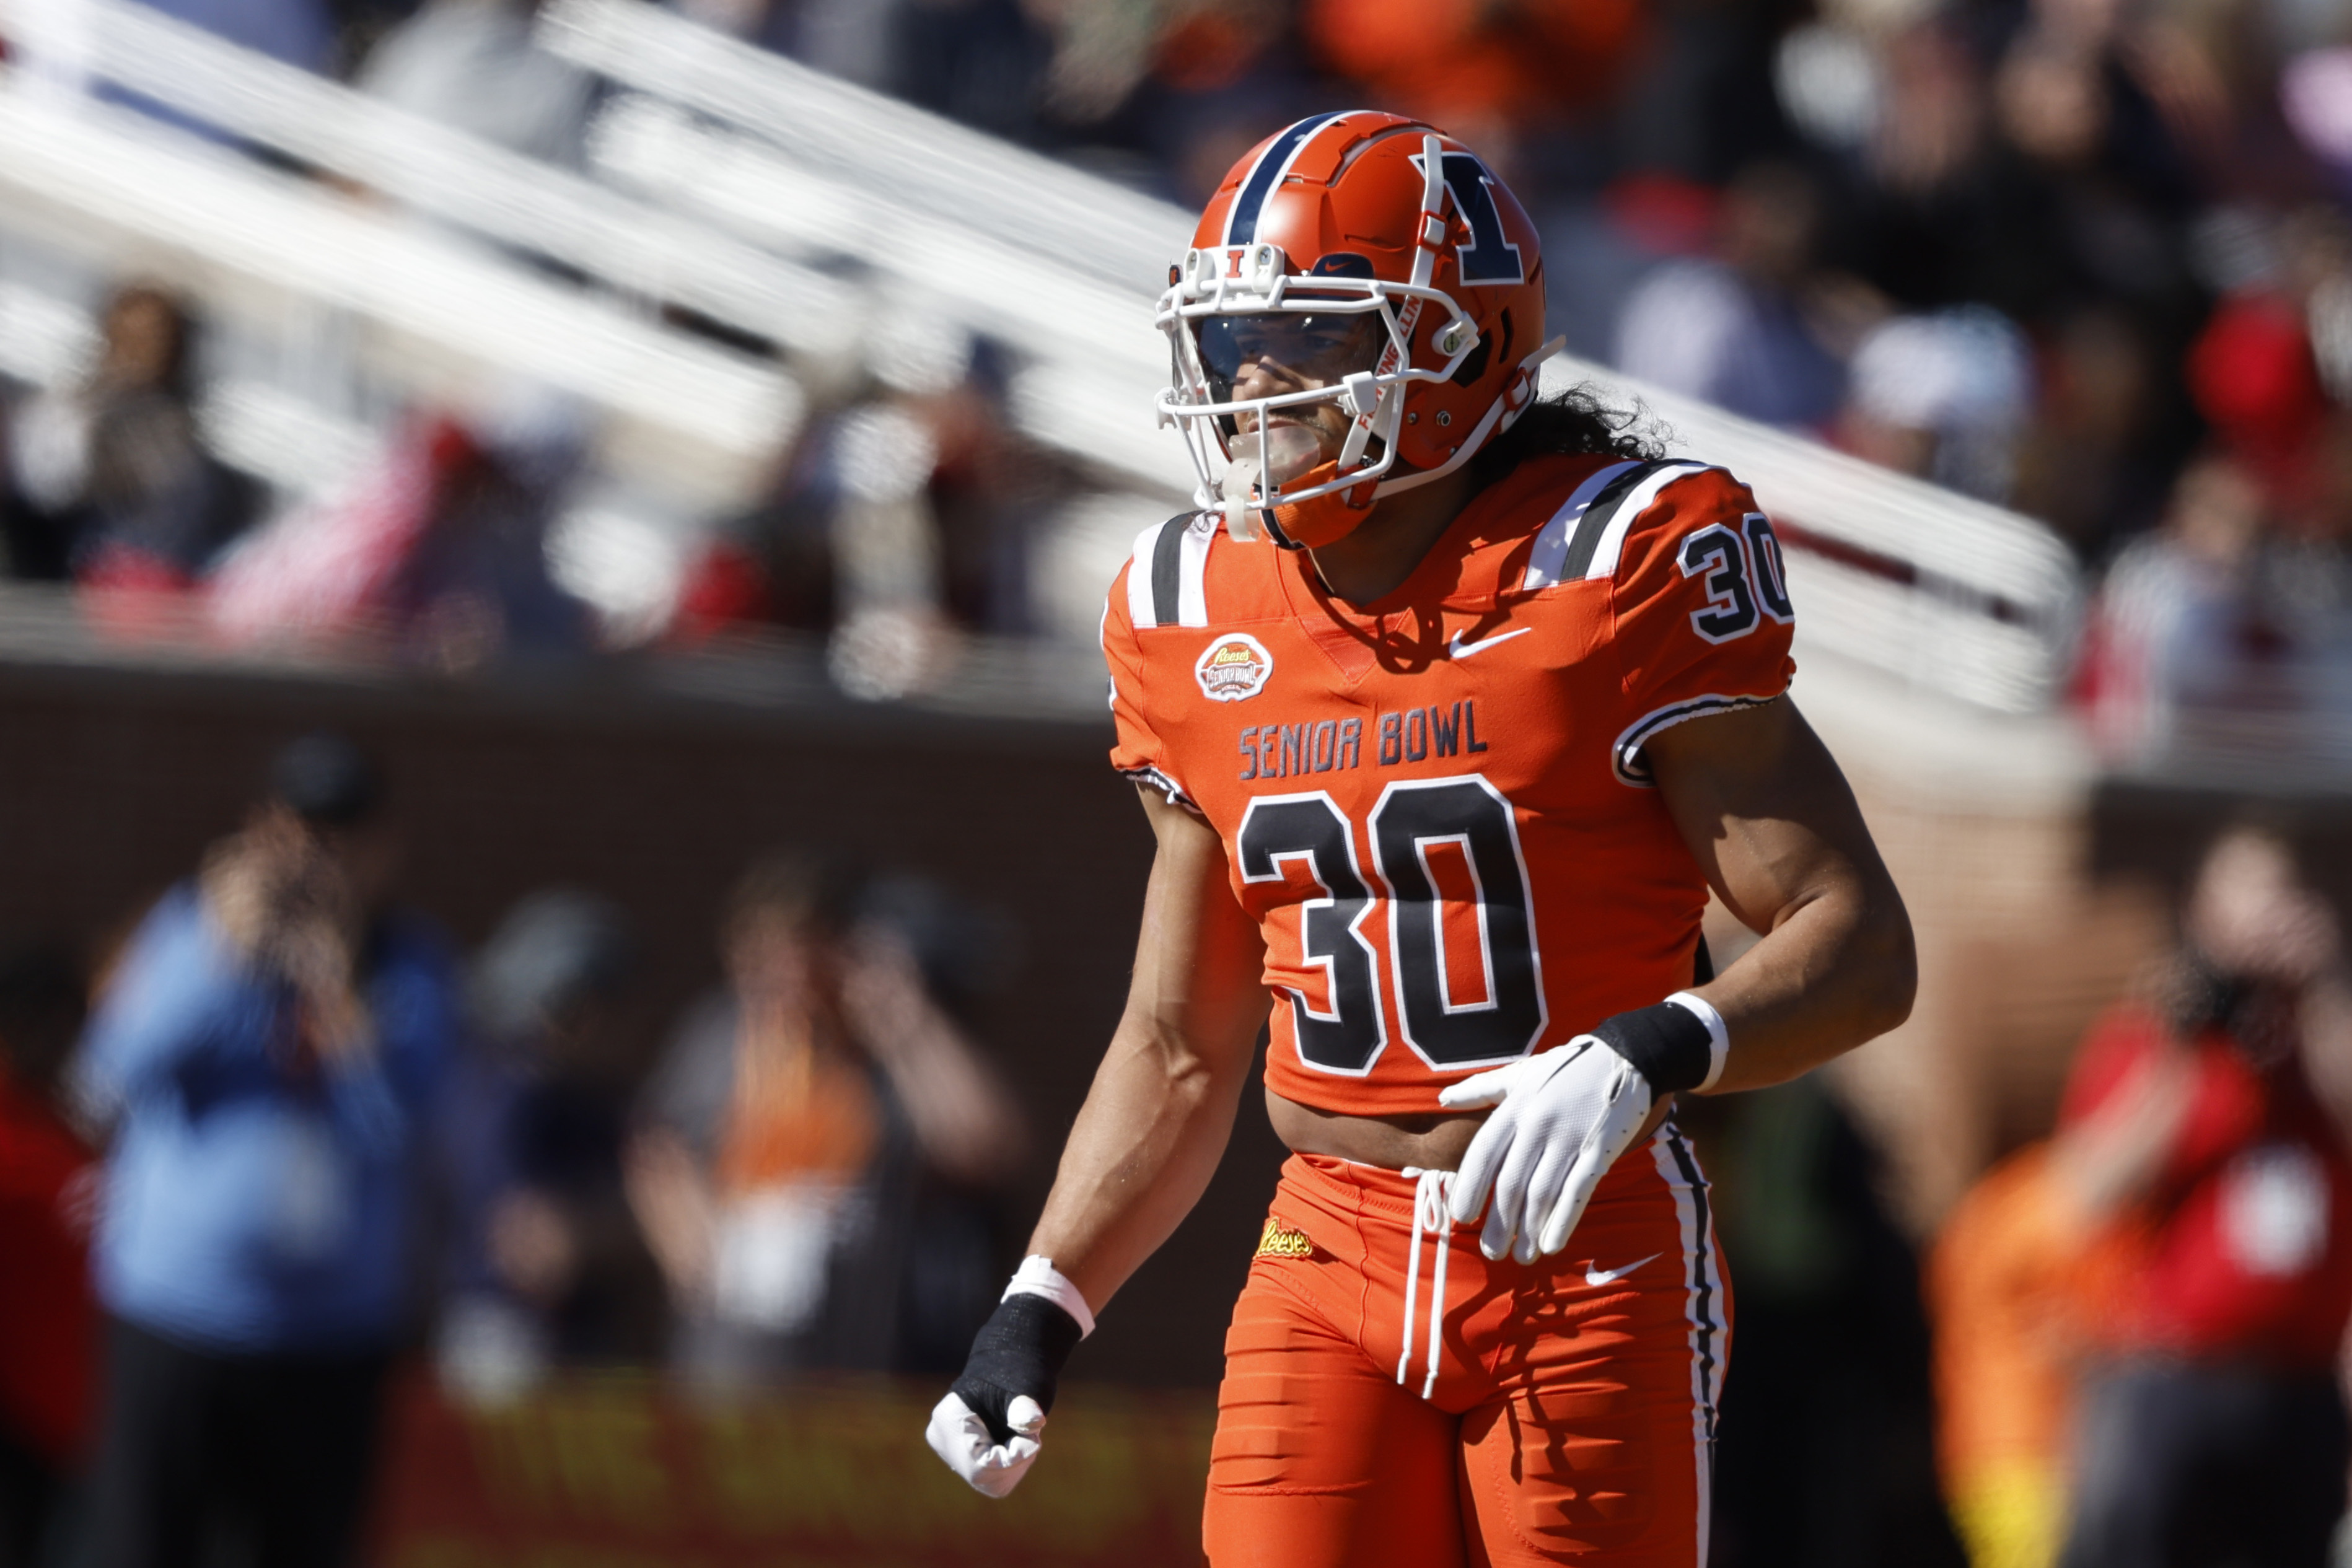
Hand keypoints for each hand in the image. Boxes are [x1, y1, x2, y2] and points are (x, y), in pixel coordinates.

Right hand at [925, 1292, 1081, 1497]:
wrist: (1007, 1365)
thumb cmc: (1015, 1372)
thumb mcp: (1025, 1386)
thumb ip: (1026, 1406)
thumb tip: (1033, 1422)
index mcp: (949, 1419)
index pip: (979, 1466)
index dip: (1013, 1460)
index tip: (1033, 1437)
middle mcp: (942, 1438)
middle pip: (981, 1479)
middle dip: (1013, 1464)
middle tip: (1029, 1436)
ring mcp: (948, 1449)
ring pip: (987, 1481)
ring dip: (1012, 1465)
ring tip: (1020, 1435)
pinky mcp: (959, 1455)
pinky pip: (988, 1477)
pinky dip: (1008, 1465)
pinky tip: (1012, 1442)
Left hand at [1439, 1039, 1653, 1263]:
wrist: (1626, 1055)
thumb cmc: (1566, 1068)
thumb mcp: (1520, 1073)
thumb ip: (1480, 1089)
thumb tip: (1443, 1098)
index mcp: (1515, 1106)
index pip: (1483, 1154)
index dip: (1469, 1188)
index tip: (1462, 1217)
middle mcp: (1538, 1124)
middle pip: (1511, 1183)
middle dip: (1499, 1224)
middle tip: (1493, 1252)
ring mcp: (1570, 1137)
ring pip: (1542, 1193)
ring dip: (1529, 1231)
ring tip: (1521, 1257)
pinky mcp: (1600, 1150)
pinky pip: (1578, 1192)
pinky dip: (1563, 1222)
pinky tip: (1552, 1245)